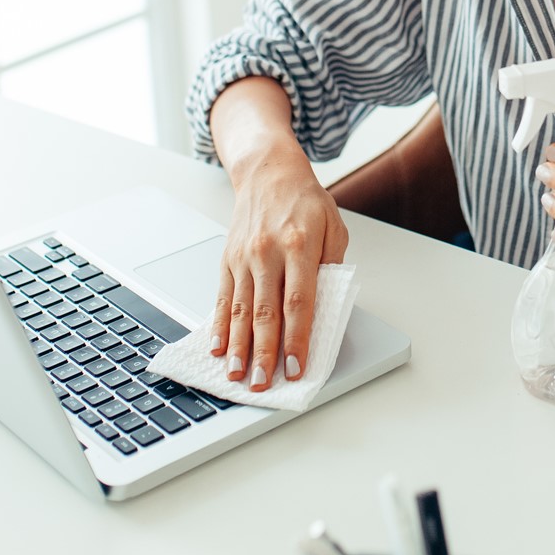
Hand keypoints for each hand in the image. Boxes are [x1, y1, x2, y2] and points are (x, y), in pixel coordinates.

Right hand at [212, 156, 347, 391]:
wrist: (268, 172)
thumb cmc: (305, 202)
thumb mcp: (334, 229)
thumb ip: (330, 268)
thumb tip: (323, 309)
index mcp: (299, 246)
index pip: (299, 303)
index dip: (296, 339)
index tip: (295, 367)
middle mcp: (268, 253)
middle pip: (266, 313)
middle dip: (264, 352)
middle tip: (263, 382)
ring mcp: (244, 257)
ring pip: (241, 310)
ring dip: (239, 347)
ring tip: (237, 375)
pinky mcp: (228, 260)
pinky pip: (224, 298)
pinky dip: (221, 325)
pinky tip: (219, 347)